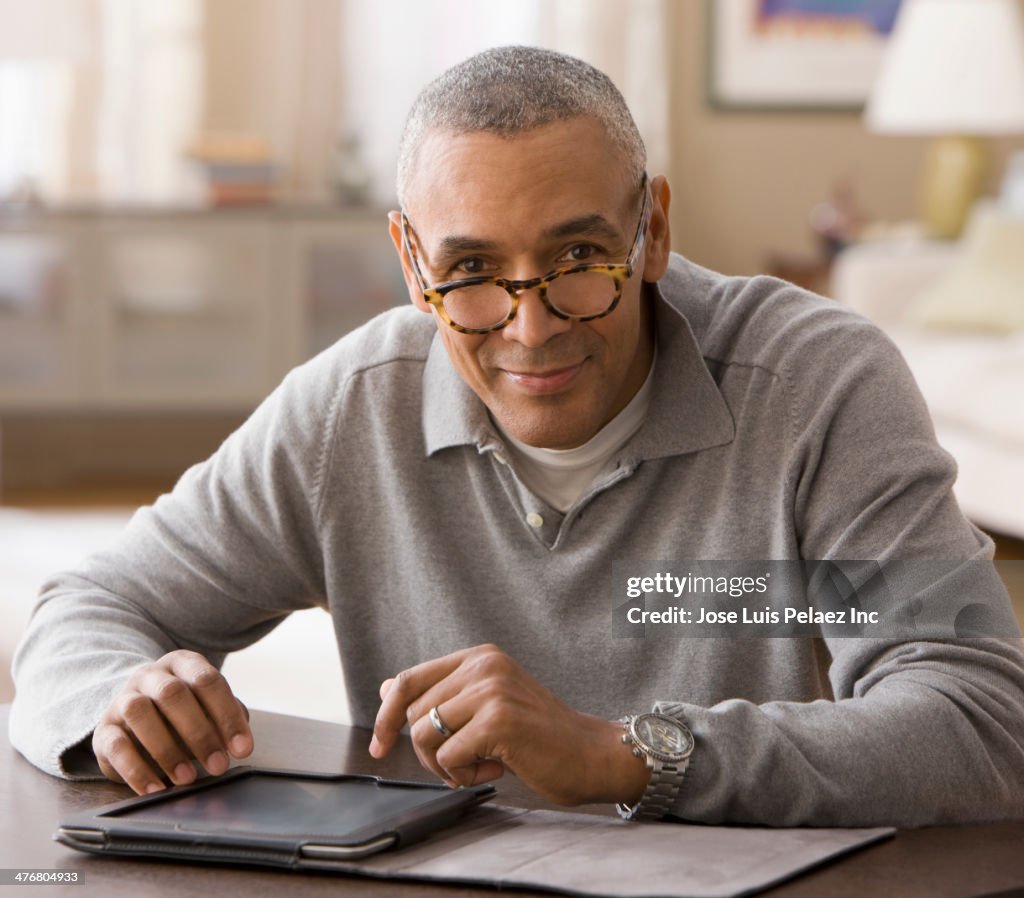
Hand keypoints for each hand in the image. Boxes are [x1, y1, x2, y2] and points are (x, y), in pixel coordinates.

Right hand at [92, 649, 252, 793]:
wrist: (134, 714)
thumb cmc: (183, 712)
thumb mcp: (208, 708)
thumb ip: (226, 718)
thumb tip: (240, 743)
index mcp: (182, 663)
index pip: (207, 680)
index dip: (227, 715)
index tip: (243, 749)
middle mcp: (150, 675)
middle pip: (173, 693)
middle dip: (200, 733)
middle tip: (218, 765)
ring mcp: (122, 699)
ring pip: (139, 712)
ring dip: (166, 749)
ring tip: (187, 778)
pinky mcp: (103, 729)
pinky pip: (116, 746)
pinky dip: (136, 770)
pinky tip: (156, 788)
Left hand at [369, 644, 648, 805]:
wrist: (591, 754)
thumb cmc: (539, 735)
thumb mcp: (487, 705)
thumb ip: (441, 694)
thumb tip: (385, 688)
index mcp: (480, 656)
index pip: (409, 680)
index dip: (386, 715)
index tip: (379, 745)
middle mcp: (484, 664)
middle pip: (413, 713)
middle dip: (427, 750)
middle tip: (465, 761)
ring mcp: (491, 689)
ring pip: (424, 735)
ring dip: (446, 765)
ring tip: (482, 763)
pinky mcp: (498, 720)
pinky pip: (449, 757)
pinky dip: (466, 775)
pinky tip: (498, 768)